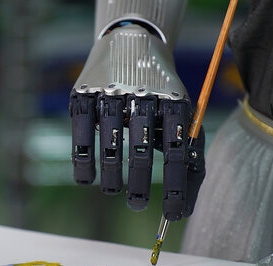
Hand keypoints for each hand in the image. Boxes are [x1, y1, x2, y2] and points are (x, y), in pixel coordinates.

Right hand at [70, 24, 204, 220]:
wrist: (133, 44)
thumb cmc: (162, 97)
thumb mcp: (183, 120)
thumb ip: (190, 161)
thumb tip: (185, 211)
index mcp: (173, 102)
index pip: (177, 149)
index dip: (176, 184)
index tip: (172, 215)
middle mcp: (142, 94)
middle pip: (141, 144)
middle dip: (141, 181)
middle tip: (138, 206)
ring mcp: (110, 92)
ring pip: (110, 137)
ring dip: (111, 172)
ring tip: (113, 192)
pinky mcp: (84, 93)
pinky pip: (81, 130)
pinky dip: (82, 159)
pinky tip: (86, 179)